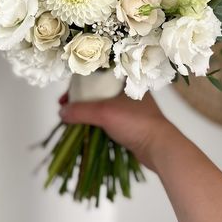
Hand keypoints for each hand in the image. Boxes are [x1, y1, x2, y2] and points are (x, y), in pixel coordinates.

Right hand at [59, 91, 174, 170]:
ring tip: (71, 119)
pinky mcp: (129, 123)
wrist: (159, 147)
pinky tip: (84, 128)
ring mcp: (129, 107)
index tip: (65, 96)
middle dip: (78, 100)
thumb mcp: (104, 113)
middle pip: (96, 91)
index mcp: (124, 80)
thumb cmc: (136, 122)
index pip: (96, 75)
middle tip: (64, 108)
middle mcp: (126, 91)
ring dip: (85, 112)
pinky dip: (94, 122)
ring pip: (101, 106)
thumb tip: (62, 113)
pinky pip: (106, 119)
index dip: (77, 84)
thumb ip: (80, 111)